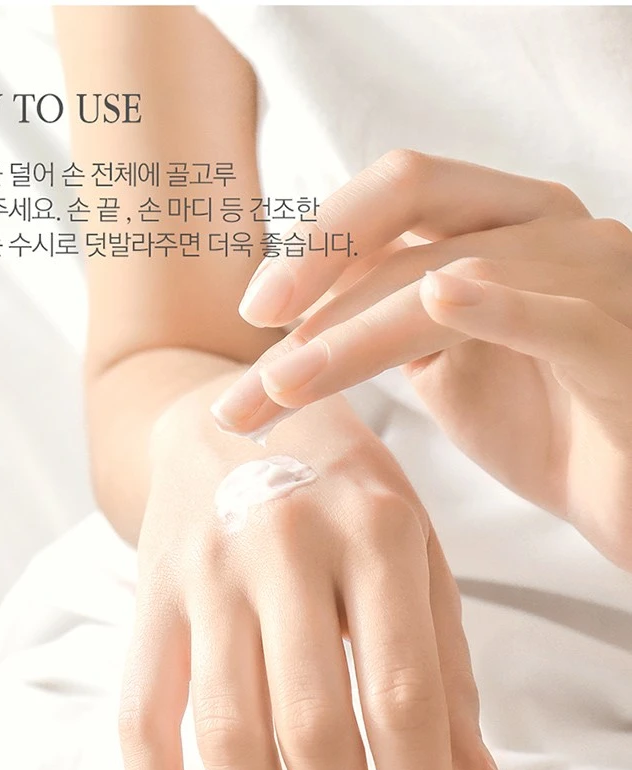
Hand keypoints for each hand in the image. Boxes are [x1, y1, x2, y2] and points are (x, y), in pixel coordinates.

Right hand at [118, 375, 501, 769]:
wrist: (223, 409)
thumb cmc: (337, 483)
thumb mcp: (414, 547)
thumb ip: (446, 663)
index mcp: (376, 531)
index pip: (402, 695)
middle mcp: (286, 548)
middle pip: (311, 724)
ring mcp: (207, 571)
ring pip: (226, 730)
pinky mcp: (149, 595)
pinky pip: (139, 711)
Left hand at [211, 151, 631, 570]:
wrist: (629, 496)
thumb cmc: (547, 430)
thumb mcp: (448, 366)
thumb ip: (387, 324)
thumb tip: (297, 315)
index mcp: (504, 222)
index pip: (396, 195)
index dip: (317, 240)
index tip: (255, 315)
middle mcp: (551, 228)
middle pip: (415, 203)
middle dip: (317, 270)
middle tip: (253, 342)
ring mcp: (597, 278)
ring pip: (460, 273)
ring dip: (358, 332)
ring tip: (284, 385)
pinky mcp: (626, 347)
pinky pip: (563, 319)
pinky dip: (502, 307)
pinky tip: (440, 298)